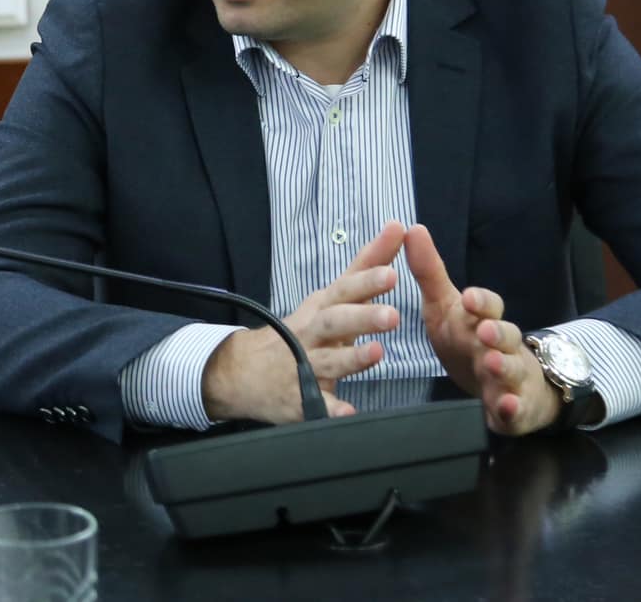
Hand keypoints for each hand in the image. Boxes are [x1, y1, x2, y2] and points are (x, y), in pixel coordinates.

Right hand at [200, 219, 407, 423]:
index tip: (392, 272)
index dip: (367, 281)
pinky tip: (348, 412)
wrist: (243, 372)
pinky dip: (331, 410)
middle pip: (335, 322)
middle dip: (362, 317)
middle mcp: (312, 334)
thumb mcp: (330, 296)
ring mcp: (304, 366)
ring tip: (377, 352)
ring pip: (329, 361)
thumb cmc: (300, 329)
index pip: (345, 289)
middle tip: (392, 315)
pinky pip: (317, 407)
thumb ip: (366, 265)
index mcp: (322, 308)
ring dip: (352, 358)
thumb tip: (397, 228)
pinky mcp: (301, 399)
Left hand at [404, 223, 561, 435]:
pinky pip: (514, 410)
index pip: (489, 305)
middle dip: (496, 332)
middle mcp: (502, 345)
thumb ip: (429, 272)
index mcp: (483, 319)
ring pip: (512, 369)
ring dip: (503, 366)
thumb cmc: (469, 339)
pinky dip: (510, 409)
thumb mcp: (446, 307)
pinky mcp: (513, 409)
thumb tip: (412, 228)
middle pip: (505, 335)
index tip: (469, 297)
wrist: (505, 385)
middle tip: (483, 330)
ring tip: (491, 364)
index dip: (481, 302)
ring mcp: (511, 377)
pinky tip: (502, 409)